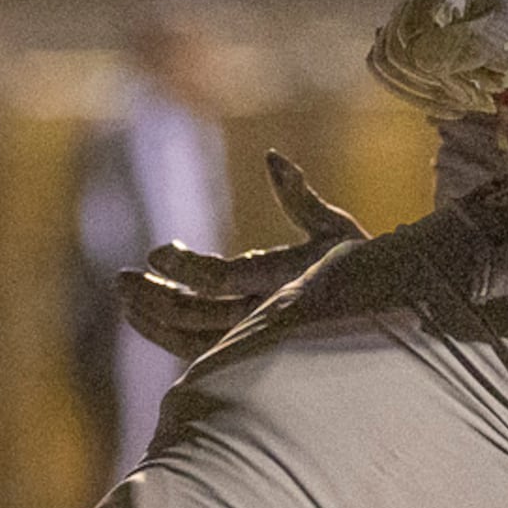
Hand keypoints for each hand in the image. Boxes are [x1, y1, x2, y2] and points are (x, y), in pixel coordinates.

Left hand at [118, 151, 371, 360]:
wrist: (387, 320)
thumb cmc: (364, 266)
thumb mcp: (336, 228)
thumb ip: (300, 195)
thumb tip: (272, 156)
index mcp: (283, 281)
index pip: (221, 279)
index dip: (184, 269)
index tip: (155, 253)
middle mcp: (267, 316)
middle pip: (197, 315)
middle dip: (154, 297)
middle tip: (120, 278)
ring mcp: (256, 340)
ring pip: (193, 340)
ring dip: (154, 320)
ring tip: (126, 298)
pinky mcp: (247, 351)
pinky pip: (198, 350)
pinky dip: (166, 336)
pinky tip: (144, 317)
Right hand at [368, 0, 507, 119]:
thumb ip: (468, 44)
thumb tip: (421, 61)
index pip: (408, 32)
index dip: (436, 69)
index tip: (484, 87)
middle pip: (393, 50)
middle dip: (434, 83)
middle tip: (481, 97)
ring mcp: (415, 13)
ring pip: (387, 63)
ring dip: (427, 93)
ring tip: (471, 102)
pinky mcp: (416, 37)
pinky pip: (395, 71)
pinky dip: (421, 94)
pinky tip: (455, 105)